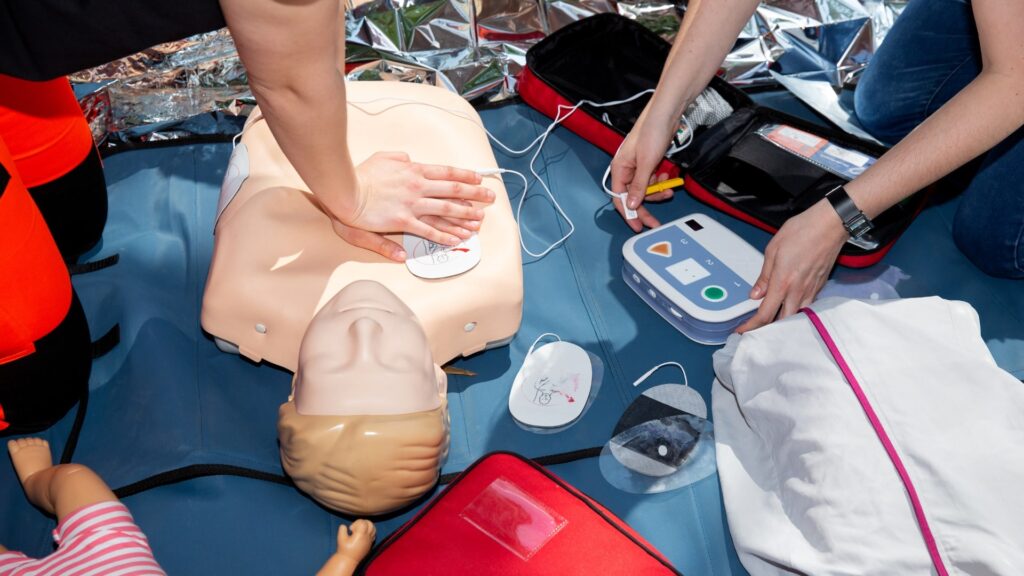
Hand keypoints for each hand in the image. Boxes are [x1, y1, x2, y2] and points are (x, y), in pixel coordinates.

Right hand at [323, 152, 494, 259]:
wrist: (346, 191)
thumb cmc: (362, 175)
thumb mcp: (382, 157)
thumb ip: (399, 157)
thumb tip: (409, 158)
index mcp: (414, 170)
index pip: (446, 172)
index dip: (465, 176)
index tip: (479, 179)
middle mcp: (417, 186)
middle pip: (453, 191)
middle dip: (475, 195)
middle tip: (490, 199)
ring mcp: (412, 204)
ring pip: (445, 211)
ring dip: (465, 217)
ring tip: (479, 221)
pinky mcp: (403, 221)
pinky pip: (428, 230)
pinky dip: (444, 235)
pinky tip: (456, 238)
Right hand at [610, 112, 677, 231]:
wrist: (666, 114)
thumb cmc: (652, 132)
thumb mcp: (646, 163)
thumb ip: (639, 185)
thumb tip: (633, 205)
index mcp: (619, 169)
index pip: (620, 199)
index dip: (628, 215)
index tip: (637, 227)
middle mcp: (626, 170)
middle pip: (633, 197)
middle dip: (647, 206)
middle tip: (656, 221)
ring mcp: (638, 166)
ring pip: (645, 189)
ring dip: (657, 191)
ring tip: (669, 187)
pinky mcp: (648, 163)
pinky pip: (652, 179)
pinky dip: (660, 181)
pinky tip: (667, 176)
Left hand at [736, 200, 848, 332]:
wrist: (831, 224)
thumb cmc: (803, 231)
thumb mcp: (773, 250)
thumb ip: (764, 276)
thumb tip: (755, 294)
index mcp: (783, 283)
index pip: (765, 315)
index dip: (751, 327)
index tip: (742, 330)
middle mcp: (798, 291)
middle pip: (783, 322)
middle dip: (768, 329)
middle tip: (756, 329)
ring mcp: (811, 290)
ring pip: (797, 316)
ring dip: (783, 321)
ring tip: (772, 320)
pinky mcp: (820, 286)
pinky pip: (807, 306)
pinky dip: (796, 311)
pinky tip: (789, 306)